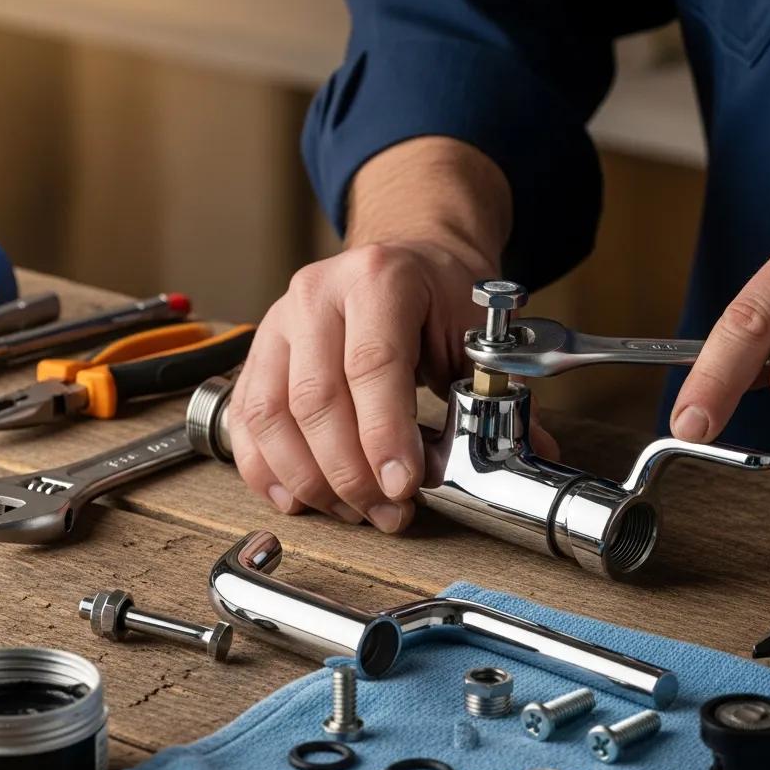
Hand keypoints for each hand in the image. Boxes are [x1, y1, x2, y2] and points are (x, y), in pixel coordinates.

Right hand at [228, 137, 509, 531]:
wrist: (406, 256)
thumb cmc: (440, 293)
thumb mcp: (476, 328)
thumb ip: (493, 390)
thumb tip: (522, 454)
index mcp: (379, 279)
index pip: (372, 364)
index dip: (384, 434)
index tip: (403, 486)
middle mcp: (317, 294)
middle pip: (315, 398)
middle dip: (351, 472)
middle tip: (387, 512)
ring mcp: (279, 322)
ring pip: (270, 414)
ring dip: (310, 479)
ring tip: (353, 511)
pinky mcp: (259, 353)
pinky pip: (246, 419)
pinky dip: (267, 468)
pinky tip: (300, 498)